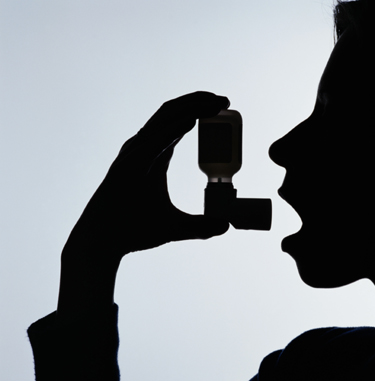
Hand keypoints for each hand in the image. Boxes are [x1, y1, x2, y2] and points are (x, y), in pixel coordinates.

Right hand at [64, 91, 230, 257]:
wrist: (104, 242)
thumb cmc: (133, 230)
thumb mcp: (176, 227)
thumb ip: (201, 226)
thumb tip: (225, 225)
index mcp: (155, 157)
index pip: (179, 124)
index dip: (199, 112)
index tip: (222, 109)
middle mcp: (144, 150)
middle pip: (173, 115)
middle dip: (199, 102)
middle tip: (224, 99)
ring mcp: (134, 155)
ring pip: (163, 121)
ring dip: (190, 108)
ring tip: (214, 102)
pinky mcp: (127, 165)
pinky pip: (152, 141)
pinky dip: (172, 129)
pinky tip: (191, 120)